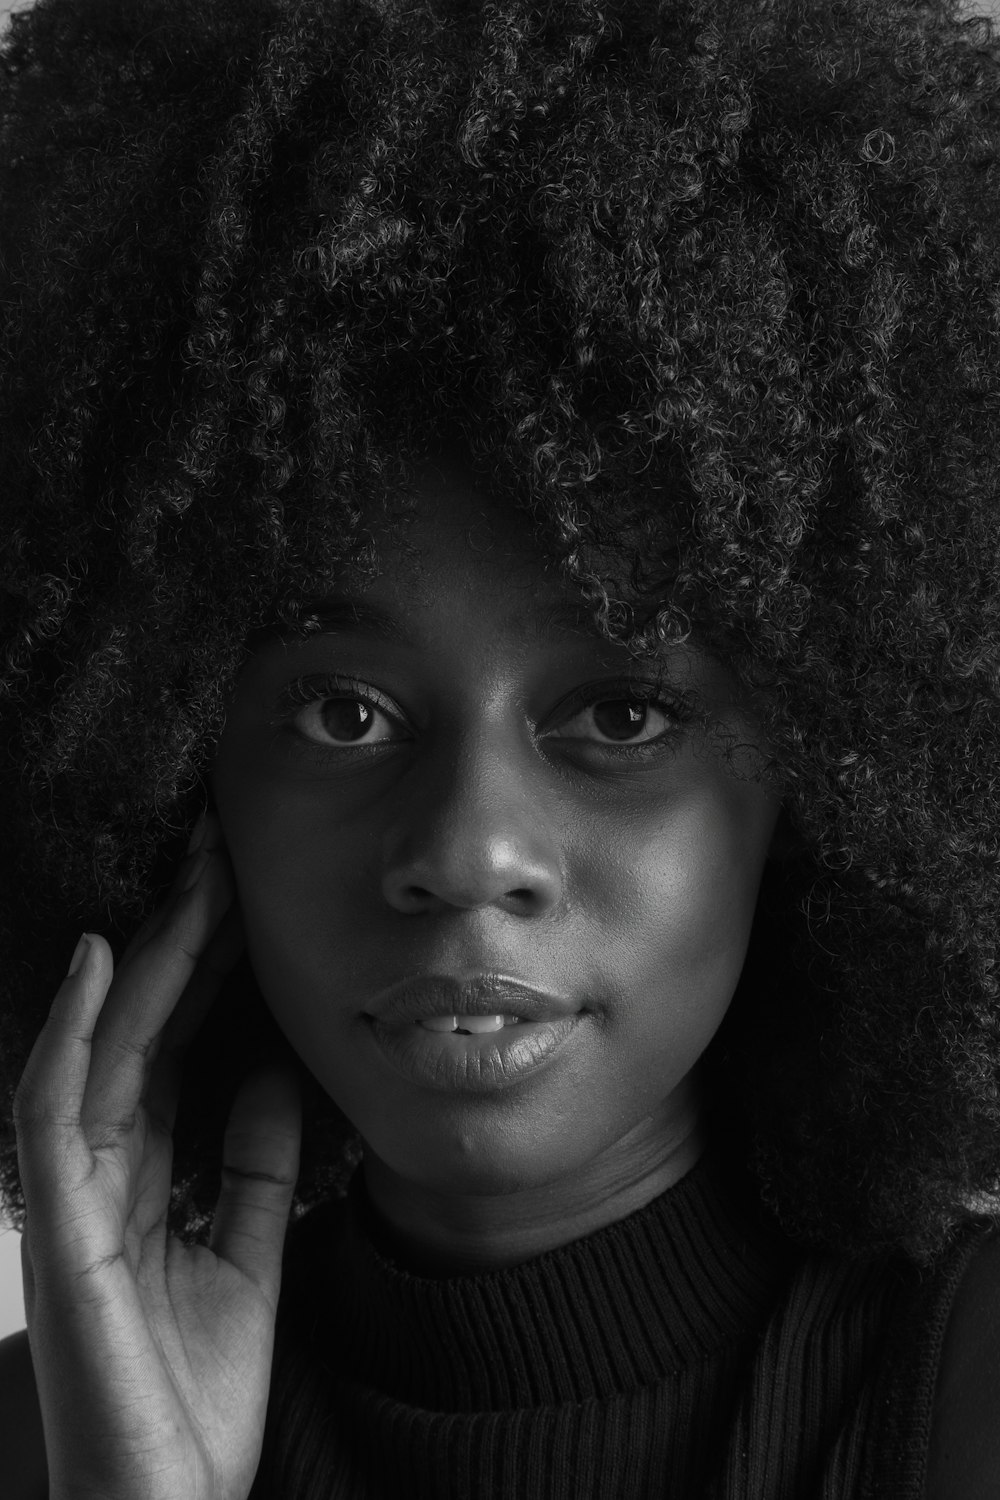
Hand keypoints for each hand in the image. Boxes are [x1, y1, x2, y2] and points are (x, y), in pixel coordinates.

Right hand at [12, 814, 301, 1499]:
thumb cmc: (196, 1400)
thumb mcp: (247, 1257)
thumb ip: (251, 1167)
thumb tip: (270, 1073)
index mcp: (148, 1178)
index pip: (177, 1047)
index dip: (209, 971)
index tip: (252, 899)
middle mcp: (103, 1170)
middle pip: (144, 1029)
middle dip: (182, 940)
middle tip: (223, 853)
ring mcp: (73, 1192)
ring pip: (106, 1046)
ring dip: (144, 958)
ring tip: (188, 878)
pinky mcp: (56, 1222)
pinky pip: (54, 1106)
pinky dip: (73, 1028)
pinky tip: (96, 961)